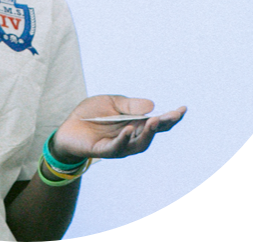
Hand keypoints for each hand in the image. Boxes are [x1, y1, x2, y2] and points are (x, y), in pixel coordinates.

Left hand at [51, 95, 186, 162]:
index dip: (171, 117)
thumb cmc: (91, 113)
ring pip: (139, 144)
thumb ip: (130, 105)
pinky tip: (128, 129)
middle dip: (164, 125)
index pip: (158, 122)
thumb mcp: (111, 102)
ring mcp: (120, 145)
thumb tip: (152, 105)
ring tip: (155, 120)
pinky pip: (116, 148)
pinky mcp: (104, 150)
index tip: (183, 108)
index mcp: (136, 123)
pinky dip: (123, 139)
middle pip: (153, 133)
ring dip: (148, 133)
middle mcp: (131, 136)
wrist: (69, 126)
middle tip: (173, 115)